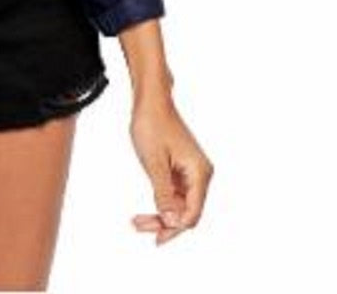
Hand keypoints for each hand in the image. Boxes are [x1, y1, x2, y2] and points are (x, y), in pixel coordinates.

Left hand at [129, 94, 213, 244]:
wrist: (150, 100)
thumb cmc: (152, 124)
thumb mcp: (154, 162)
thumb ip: (163, 193)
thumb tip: (171, 221)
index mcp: (199, 173)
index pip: (192, 213)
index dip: (174, 228)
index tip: (155, 237)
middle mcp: (200, 174)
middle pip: (187, 212)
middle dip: (165, 223)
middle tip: (138, 226)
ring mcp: (191, 172)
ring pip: (180, 205)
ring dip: (161, 215)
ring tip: (137, 221)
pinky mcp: (181, 169)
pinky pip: (175, 194)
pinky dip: (161, 202)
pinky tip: (146, 209)